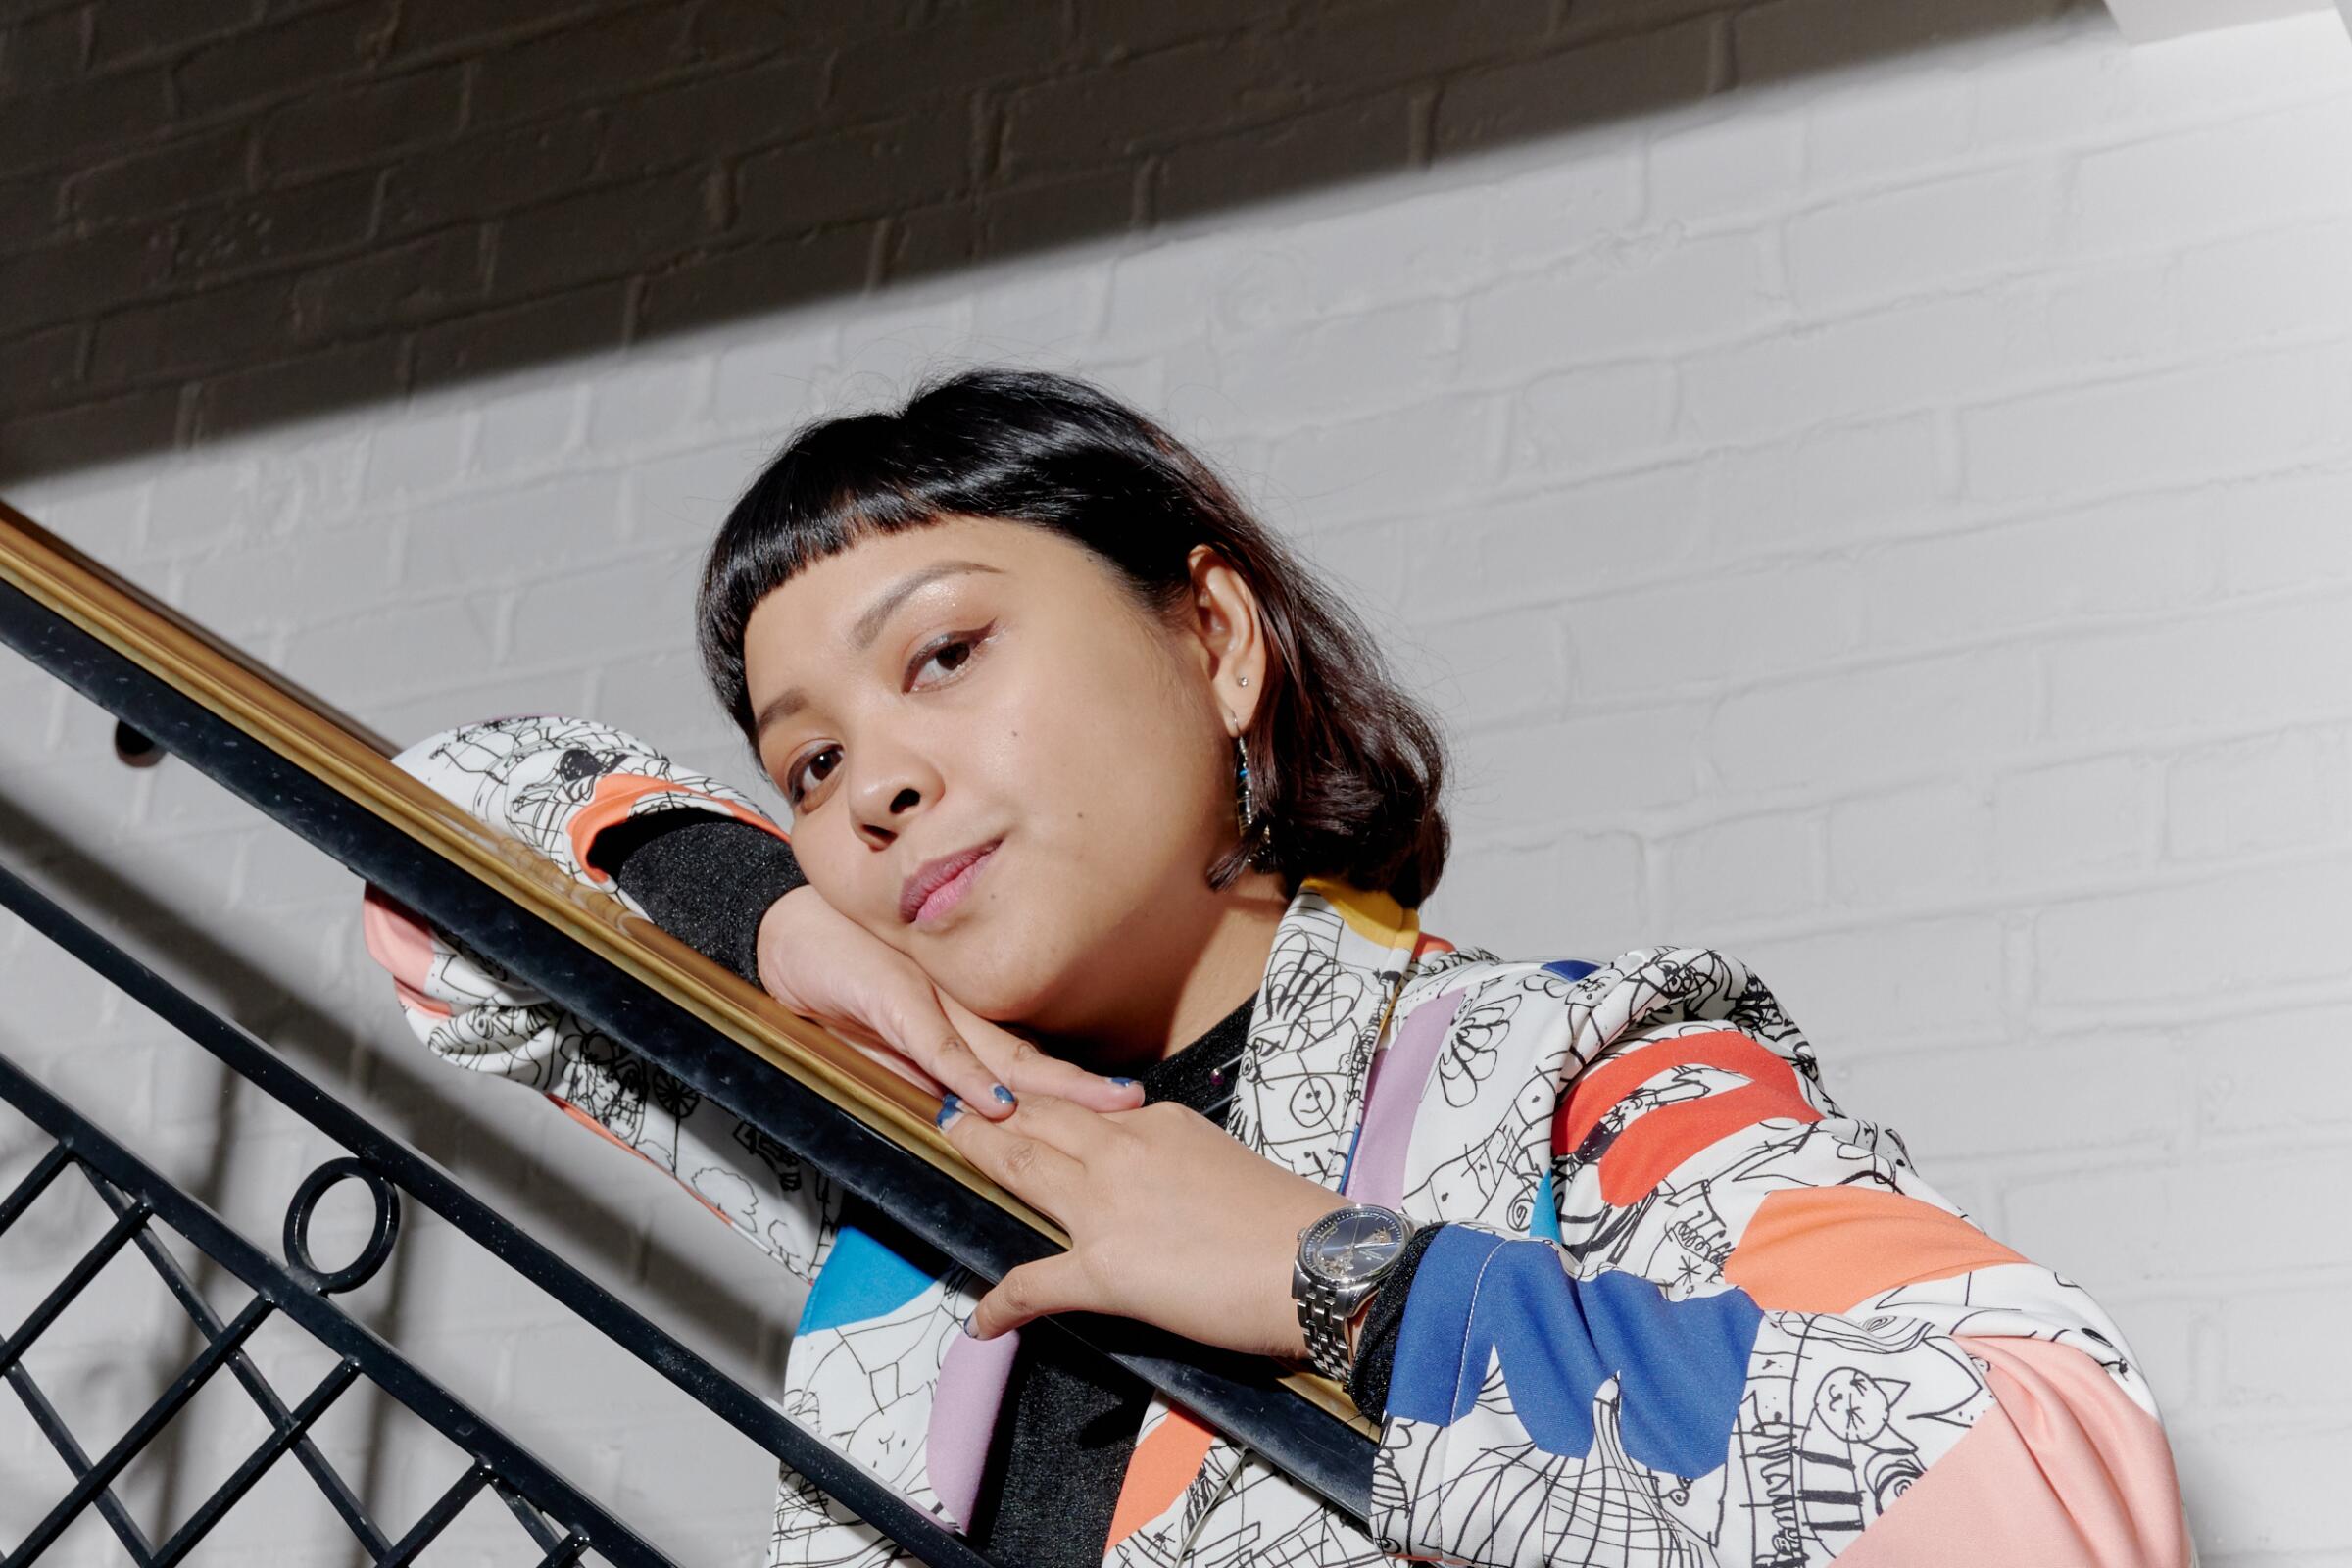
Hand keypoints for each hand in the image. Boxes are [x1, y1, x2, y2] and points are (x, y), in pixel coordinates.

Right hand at [754, 886, 1143, 1122]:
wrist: (787, 934)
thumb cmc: (837, 976)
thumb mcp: (887, 1040)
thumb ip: (923, 1074)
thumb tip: (964, 1119)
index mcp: (958, 1021)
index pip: (1024, 1063)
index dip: (1068, 1089)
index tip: (1111, 1111)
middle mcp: (956, 1010)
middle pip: (1031, 1058)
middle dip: (1083, 1088)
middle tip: (1130, 1104)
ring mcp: (931, 1001)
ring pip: (1001, 1052)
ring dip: (1052, 1084)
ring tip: (1100, 1102)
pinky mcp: (895, 999)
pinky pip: (936, 1044)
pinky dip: (966, 1075)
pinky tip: (996, 1100)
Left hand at [938, 1094, 1346, 1359]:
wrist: (1317, 1264)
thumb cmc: (1291, 1222)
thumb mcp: (1226, 1163)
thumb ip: (1179, 1161)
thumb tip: (1160, 1184)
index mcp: (1158, 1124)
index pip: (1088, 1108)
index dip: (1045, 1098)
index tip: (1017, 1091)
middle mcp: (1123, 1151)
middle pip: (1038, 1118)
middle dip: (991, 1107)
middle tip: (955, 1100)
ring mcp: (1107, 1207)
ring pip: (1022, 1166)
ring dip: (978, 1153)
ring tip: (948, 1142)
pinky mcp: (1104, 1270)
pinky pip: (1033, 1285)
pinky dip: (1002, 1304)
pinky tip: (983, 1321)